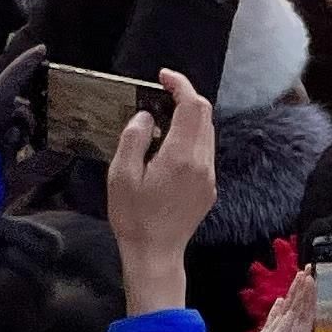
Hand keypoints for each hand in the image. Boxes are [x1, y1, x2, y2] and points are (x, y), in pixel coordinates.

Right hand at [104, 74, 216, 315]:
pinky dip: (191, 138)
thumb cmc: (134, 217)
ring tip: (161, 121)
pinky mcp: (209, 188)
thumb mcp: (121, 175)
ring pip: (207, 132)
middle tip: (160, 95)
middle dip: (185, 98)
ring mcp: (209, 176)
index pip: (192, 106)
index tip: (163, 76)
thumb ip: (134, 138)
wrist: (155, 255)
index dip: (180, 84)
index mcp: (181, 156)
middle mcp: (202, 163)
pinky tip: (169, 149)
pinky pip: (204, 151)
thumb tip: (147, 116)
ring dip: (189, 118)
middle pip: (204, 114)